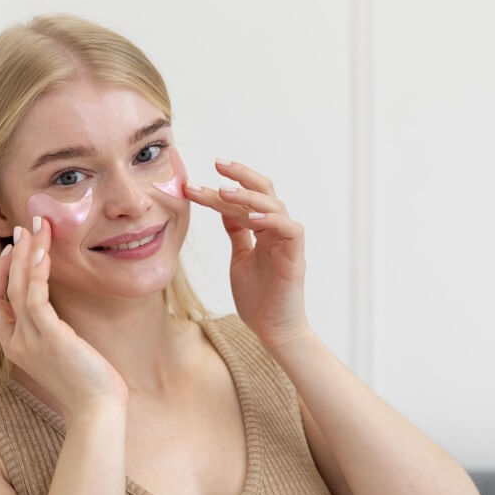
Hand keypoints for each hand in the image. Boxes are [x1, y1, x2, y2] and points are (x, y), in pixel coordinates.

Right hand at [0, 216, 129, 418]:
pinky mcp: (50, 337)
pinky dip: (36, 272)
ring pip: (16, 288)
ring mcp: (29, 341)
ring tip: (36, 229)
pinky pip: (35, 297)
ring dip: (25, 254)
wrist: (98, 412)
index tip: (13, 252)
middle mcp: (16, 344)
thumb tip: (63, 312)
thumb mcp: (64, 355)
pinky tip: (44, 253)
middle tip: (23, 229)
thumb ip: (55, 333)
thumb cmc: (89, 386)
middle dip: (9, 257)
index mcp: (16, 349)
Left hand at [185, 158, 309, 351]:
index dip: (224, 185)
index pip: (245, 197)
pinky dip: (270, 219)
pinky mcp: (296, 256)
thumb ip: (236, 231)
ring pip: (274, 205)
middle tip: (217, 164)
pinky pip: (288, 228)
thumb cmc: (258, 297)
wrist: (273, 329)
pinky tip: (250, 216)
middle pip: (264, 190)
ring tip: (224, 190)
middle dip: (241, 175)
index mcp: (263, 228)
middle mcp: (277, 229)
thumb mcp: (240, 257)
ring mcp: (288, 241)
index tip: (198, 178)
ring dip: (249, 195)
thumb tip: (223, 207)